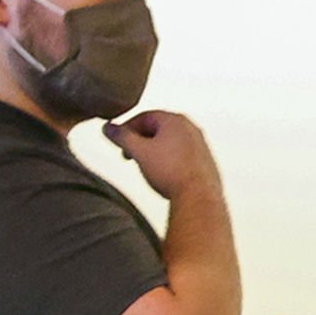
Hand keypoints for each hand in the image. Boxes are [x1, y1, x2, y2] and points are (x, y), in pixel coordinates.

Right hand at [102, 109, 219, 200]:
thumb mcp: (138, 151)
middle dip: (140, 141)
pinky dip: (168, 162)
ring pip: (170, 144)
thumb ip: (121, 137)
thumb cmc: (173, 173)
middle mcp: (192, 130)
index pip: (144, 116)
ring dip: (153, 152)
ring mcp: (201, 146)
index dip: (126, 128)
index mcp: (176, 120)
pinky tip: (163, 175)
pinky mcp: (206, 162)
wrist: (198, 198)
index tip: (118, 140)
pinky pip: (181, 157)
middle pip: (157, 129)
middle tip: (129, 154)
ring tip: (145, 166)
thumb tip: (109, 129)